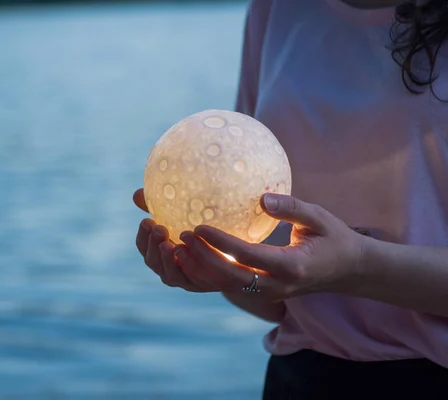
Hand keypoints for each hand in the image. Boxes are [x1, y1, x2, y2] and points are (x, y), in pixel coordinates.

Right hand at [134, 188, 220, 291]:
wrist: (238, 258)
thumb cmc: (205, 233)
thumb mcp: (184, 218)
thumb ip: (163, 207)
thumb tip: (137, 193)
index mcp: (163, 255)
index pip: (146, 249)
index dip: (143, 238)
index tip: (146, 221)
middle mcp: (171, 270)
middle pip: (154, 263)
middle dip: (153, 247)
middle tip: (159, 229)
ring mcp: (187, 281)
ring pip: (171, 276)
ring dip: (168, 260)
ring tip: (169, 244)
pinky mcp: (205, 285)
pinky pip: (194, 280)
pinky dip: (189, 268)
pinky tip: (190, 254)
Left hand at [179, 194, 365, 299]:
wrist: (348, 271)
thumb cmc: (334, 238)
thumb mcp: (319, 217)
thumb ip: (293, 208)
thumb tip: (263, 198)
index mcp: (290, 266)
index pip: (247, 256)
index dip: (220, 243)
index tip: (197, 227)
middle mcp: (275, 285)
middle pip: (229, 278)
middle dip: (201, 259)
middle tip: (181, 237)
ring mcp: (267, 292)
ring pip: (225, 287)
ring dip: (199, 270)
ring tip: (176, 248)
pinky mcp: (260, 292)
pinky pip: (229, 286)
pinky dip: (207, 274)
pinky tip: (190, 256)